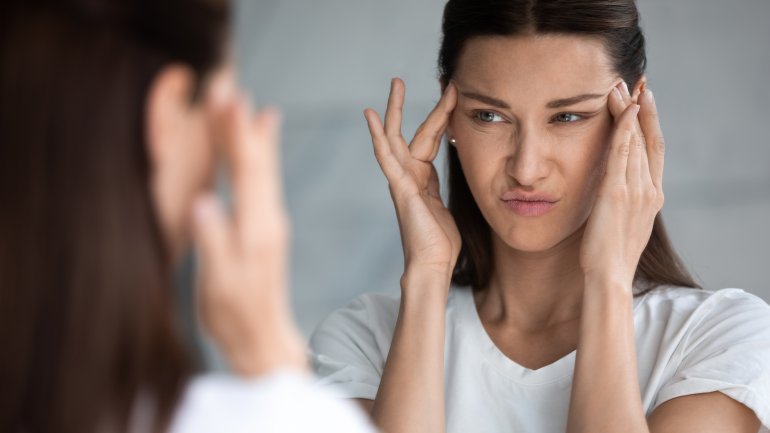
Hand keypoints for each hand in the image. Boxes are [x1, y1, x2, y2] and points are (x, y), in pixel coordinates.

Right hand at [192, 96, 304, 376]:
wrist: (263, 338)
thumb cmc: (235, 315)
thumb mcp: (219, 283)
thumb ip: (213, 242)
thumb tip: (203, 201)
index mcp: (256, 227)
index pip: (247, 172)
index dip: (237, 135)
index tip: (230, 100)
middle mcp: (269, 218)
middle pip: (258, 163)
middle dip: (243, 124)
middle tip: (231, 88)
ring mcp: (270, 222)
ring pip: (262, 170)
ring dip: (253, 136)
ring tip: (248, 104)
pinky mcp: (266, 227)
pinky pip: (261, 182)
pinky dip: (258, 157)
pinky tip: (259, 144)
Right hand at [364, 78, 459, 282]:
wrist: (432, 265)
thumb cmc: (440, 242)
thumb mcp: (447, 207)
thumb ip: (443, 188)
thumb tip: (453, 178)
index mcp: (422, 179)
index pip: (430, 139)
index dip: (440, 116)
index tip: (452, 94)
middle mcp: (409, 175)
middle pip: (410, 132)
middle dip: (409, 106)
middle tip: (401, 78)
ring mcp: (402, 181)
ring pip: (394, 138)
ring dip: (394, 110)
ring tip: (394, 84)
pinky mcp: (400, 187)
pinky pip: (387, 156)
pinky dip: (378, 135)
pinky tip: (371, 116)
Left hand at [580, 81, 664, 287]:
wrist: (609, 277)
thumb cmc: (609, 255)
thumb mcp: (621, 222)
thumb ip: (621, 200)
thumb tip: (610, 185)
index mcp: (652, 196)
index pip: (654, 150)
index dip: (650, 122)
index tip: (643, 99)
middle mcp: (649, 190)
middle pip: (647, 139)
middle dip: (640, 108)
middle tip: (633, 82)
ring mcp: (636, 191)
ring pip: (635, 141)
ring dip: (628, 111)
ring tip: (620, 86)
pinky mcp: (617, 193)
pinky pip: (622, 154)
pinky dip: (624, 129)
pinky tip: (623, 109)